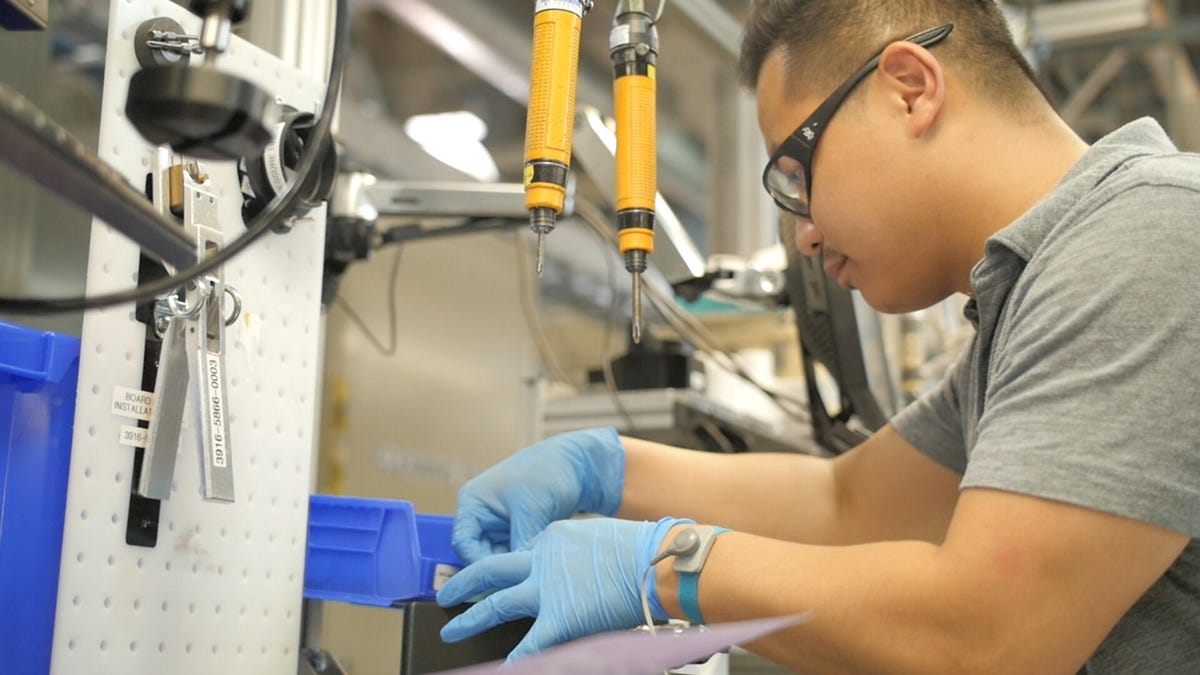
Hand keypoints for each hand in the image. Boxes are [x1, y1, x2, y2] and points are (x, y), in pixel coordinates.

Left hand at [437, 517, 685, 660]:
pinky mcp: (558, 618)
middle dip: (466, 584)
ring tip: (450, 631)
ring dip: (471, 618)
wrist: (654, 558)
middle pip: (492, 572)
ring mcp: (546, 590)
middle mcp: (540, 560)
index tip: (494, 578)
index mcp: (551, 537)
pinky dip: (515, 659)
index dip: (505, 570)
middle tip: (447, 597)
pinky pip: (530, 644)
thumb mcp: (598, 538)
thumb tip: (583, 572)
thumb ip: (579, 556)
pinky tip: (501, 667)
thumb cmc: (641, 548)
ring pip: (497, 604)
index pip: (520, 557)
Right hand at [451, 428, 625, 564]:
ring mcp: (499, 526)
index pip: (464, 544)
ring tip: (533, 577)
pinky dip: (524, 563)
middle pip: (478, 556)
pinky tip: (540, 570)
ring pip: (498, 560)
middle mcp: (481, 516)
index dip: (479, 565)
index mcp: (473, 502)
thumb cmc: (549, 472)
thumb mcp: (532, 509)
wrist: (578, 463)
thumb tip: (516, 578)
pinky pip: (514, 557)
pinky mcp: (517, 534)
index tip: (503, 580)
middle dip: (498, 570)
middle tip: (519, 586)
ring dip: (513, 568)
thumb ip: (520, 544)